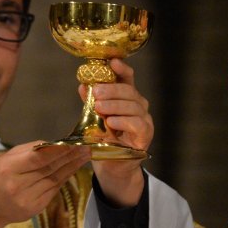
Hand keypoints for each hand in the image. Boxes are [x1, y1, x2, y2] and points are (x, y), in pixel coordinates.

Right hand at [0, 143, 91, 227]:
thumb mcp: (6, 158)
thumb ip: (29, 151)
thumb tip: (54, 144)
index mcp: (8, 169)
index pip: (38, 159)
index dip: (58, 150)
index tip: (74, 142)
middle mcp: (18, 186)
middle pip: (50, 169)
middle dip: (70, 156)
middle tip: (87, 145)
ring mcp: (27, 200)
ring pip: (55, 180)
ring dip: (72, 166)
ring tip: (85, 154)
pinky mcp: (35, 209)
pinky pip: (54, 189)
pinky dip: (65, 177)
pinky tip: (74, 167)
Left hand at [87, 58, 150, 206]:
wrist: (112, 166)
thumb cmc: (105, 140)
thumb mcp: (94, 119)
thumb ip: (90, 102)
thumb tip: (82, 85)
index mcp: (127, 98)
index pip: (128, 78)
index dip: (122, 69)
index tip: (112, 62)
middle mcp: (139, 106)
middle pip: (130, 91)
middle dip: (112, 89)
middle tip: (96, 92)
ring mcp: (144, 121)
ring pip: (134, 106)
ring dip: (115, 105)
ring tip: (99, 107)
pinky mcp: (145, 136)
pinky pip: (137, 124)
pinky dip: (123, 121)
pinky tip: (111, 122)